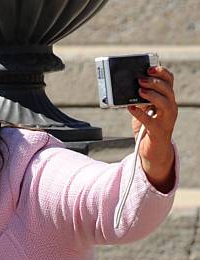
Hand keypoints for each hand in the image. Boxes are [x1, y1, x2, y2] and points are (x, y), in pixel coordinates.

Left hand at [128, 65, 177, 192]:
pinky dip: (139, 113)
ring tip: (139, 91)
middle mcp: (170, 108)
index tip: (149, 68)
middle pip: (168, 90)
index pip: (169, 82)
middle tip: (140, 80)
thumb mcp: (142, 113)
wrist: (152, 153)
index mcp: (167, 101)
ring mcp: (166, 120)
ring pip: (165, 102)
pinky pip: (150, 120)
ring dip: (151, 94)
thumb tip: (127, 91)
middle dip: (154, 82)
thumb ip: (138, 102)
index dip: (161, 73)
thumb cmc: (146, 131)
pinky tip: (130, 108)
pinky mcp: (158, 131)